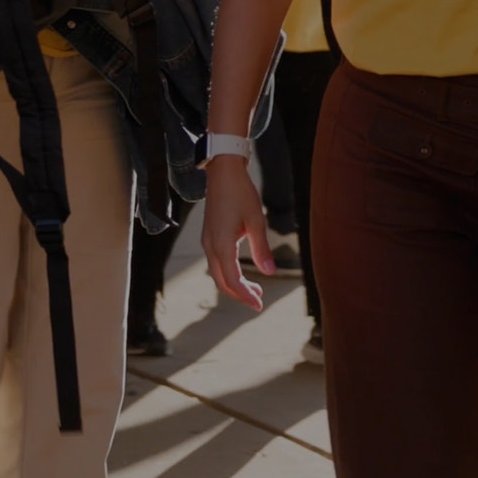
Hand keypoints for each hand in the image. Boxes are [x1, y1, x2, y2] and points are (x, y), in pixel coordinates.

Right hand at [200, 157, 269, 310]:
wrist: (223, 172)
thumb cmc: (241, 194)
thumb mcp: (256, 221)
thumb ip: (262, 249)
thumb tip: (270, 272)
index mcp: (221, 245)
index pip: (232, 280)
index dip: (245, 296)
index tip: (259, 305)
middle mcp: (210, 246)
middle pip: (222, 281)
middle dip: (240, 294)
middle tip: (259, 300)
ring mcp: (207, 241)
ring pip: (218, 273)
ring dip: (234, 284)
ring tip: (255, 288)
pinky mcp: (209, 236)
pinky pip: (216, 262)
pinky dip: (229, 273)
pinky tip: (243, 271)